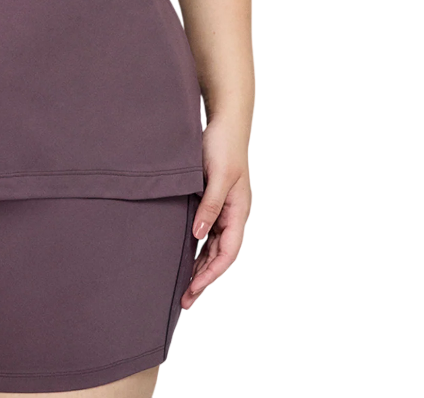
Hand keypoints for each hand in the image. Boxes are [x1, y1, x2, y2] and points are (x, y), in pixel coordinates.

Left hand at [181, 116, 252, 310]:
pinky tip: (184, 259)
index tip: (195, 290)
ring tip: (183, 289)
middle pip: (220, 256)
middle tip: (185, 302)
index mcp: (240, 212)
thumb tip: (199, 235)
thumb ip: (211, 205)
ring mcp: (223, 210)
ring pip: (212, 248)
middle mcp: (233, 215)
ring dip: (200, 268)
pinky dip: (197, 250)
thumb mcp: (218, 175)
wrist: (224, 121)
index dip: (212, 275)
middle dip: (204, 279)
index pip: (228, 253)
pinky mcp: (212, 202)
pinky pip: (206, 234)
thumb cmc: (223, 145)